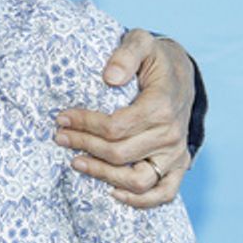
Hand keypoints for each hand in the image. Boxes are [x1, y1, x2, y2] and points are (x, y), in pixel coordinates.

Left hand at [55, 31, 193, 206]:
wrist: (182, 74)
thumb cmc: (155, 58)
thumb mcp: (141, 42)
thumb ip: (126, 54)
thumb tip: (109, 78)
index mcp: (160, 106)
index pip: (115, 127)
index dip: (84, 124)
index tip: (62, 118)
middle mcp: (171, 134)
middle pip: (119, 153)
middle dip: (83, 145)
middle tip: (60, 137)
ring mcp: (176, 153)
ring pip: (138, 179)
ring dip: (103, 175)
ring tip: (76, 162)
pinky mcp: (178, 165)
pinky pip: (164, 193)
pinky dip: (140, 200)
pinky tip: (112, 192)